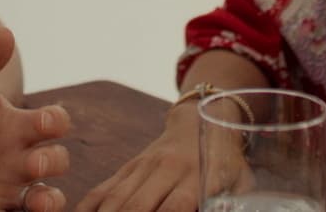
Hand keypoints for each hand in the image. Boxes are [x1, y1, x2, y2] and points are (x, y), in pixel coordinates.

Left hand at [0, 27, 72, 211]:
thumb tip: (1, 32)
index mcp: (26, 127)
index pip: (54, 123)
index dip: (53, 122)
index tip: (43, 120)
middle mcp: (28, 158)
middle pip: (56, 162)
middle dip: (49, 164)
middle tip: (34, 166)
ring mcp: (15, 186)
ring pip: (45, 199)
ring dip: (47, 204)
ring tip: (37, 205)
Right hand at [75, 103, 248, 211]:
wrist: (200, 122)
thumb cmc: (225, 163)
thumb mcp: (240, 186)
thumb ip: (230, 205)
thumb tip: (224, 211)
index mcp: (197, 176)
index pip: (175, 208)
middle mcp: (165, 170)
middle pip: (136, 208)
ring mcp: (140, 168)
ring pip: (113, 202)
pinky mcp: (124, 170)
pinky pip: (99, 193)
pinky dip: (86, 210)